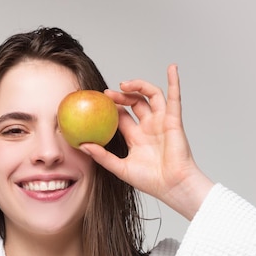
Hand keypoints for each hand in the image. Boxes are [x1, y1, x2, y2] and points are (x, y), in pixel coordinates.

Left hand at [80, 64, 213, 219]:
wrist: (172, 186)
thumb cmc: (150, 181)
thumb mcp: (120, 168)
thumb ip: (102, 156)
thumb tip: (82, 145)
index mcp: (137, 137)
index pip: (122, 116)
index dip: (111, 107)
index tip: (97, 102)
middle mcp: (149, 127)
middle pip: (135, 103)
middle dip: (121, 95)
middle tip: (107, 94)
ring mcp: (162, 122)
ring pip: (151, 96)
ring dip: (139, 86)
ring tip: (125, 85)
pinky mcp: (174, 120)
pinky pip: (174, 98)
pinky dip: (174, 82)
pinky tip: (171, 68)